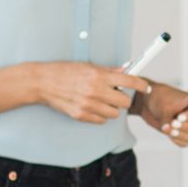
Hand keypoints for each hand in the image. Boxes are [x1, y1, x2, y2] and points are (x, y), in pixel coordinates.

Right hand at [25, 62, 150, 124]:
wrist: (42, 82)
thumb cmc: (63, 71)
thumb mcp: (87, 66)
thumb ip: (108, 71)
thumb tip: (126, 71)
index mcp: (99, 76)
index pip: (130, 81)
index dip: (141, 85)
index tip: (145, 87)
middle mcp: (95, 91)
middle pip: (125, 102)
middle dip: (124, 98)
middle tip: (117, 94)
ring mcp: (88, 105)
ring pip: (114, 114)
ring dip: (112, 108)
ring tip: (102, 100)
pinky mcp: (80, 115)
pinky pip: (101, 121)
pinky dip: (100, 115)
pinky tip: (93, 106)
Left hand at [138, 85, 187, 148]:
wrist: (150, 102)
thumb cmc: (161, 98)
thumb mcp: (165, 107)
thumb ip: (169, 121)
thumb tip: (169, 131)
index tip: (179, 117)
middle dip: (187, 128)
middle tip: (173, 124)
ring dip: (181, 135)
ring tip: (167, 128)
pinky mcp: (184, 134)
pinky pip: (186, 143)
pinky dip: (178, 140)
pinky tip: (169, 133)